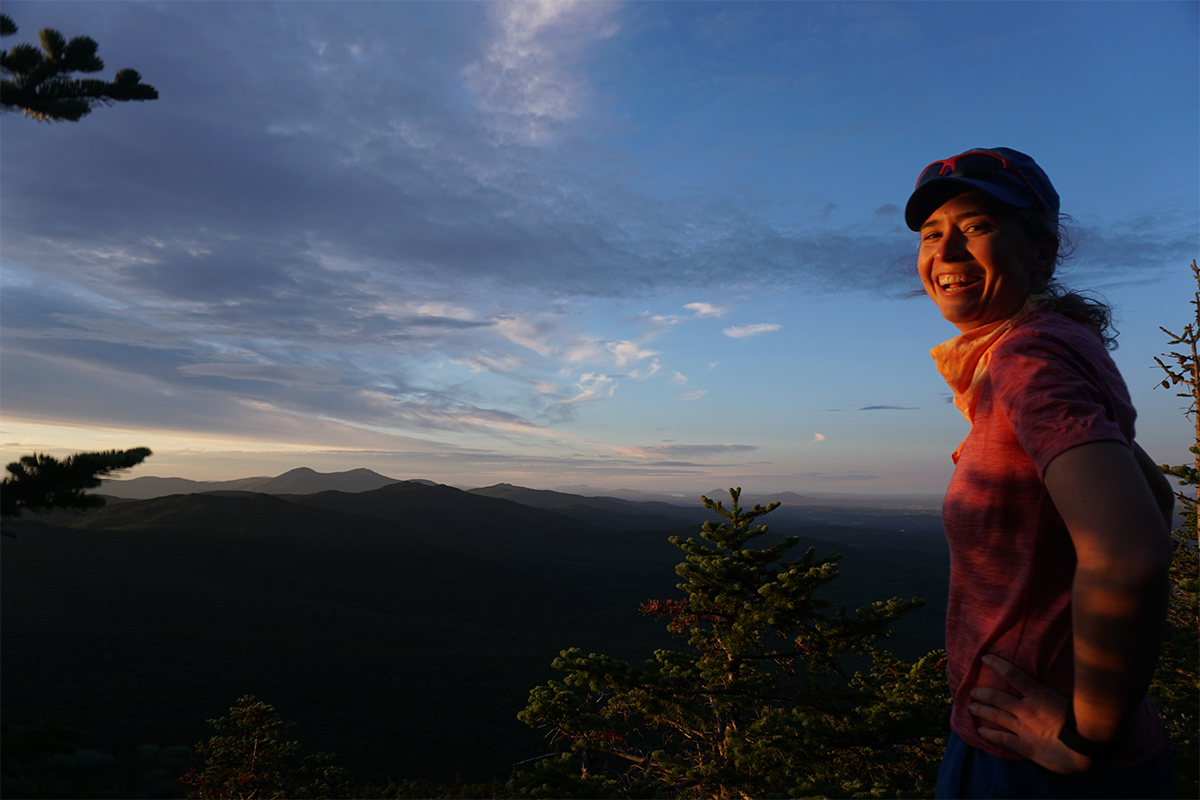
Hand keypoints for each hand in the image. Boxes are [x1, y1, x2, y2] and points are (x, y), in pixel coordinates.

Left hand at [968, 654, 1091, 774]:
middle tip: (973, 691)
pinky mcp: (1023, 746)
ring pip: (994, 716)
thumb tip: (1048, 684)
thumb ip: (1053, 692)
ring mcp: (1022, 728)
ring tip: (971, 707)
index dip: (997, 664)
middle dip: (982, 693)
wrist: (1086, 748)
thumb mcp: (1068, 699)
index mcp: (1038, 695)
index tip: (984, 658)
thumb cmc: (1083, 722)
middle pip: (996, 697)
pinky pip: (1000, 738)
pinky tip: (980, 732)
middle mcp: (1026, 709)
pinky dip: (988, 734)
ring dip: (980, 710)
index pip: (1012, 674)